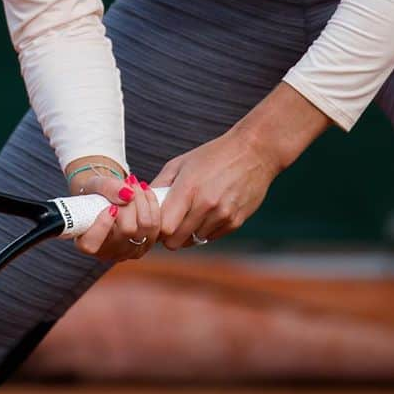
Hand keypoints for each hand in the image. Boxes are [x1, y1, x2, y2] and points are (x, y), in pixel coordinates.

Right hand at [64, 161, 161, 261]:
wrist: (108, 198)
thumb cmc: (96, 193)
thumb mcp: (94, 184)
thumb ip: (106, 187)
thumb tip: (128, 195)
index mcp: (85, 241)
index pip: (91, 244)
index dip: (102, 225)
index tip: (110, 206)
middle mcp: (106, 252)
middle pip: (127, 231)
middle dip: (130, 203)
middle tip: (127, 183)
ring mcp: (128, 252)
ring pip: (145, 229)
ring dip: (143, 201)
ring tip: (136, 184)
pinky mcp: (145, 246)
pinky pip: (156, 228)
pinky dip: (153, 207)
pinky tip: (146, 192)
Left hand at [149, 126, 278, 249]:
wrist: (252, 152)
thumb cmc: (212, 155)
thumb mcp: (180, 163)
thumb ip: (159, 185)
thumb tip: (140, 204)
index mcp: (188, 188)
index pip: (164, 227)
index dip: (156, 228)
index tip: (155, 221)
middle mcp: (206, 205)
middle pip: (177, 241)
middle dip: (169, 235)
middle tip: (169, 222)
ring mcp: (222, 215)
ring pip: (194, 241)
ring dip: (188, 233)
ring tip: (190, 213)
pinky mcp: (236, 222)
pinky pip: (211, 237)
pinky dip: (205, 230)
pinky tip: (207, 213)